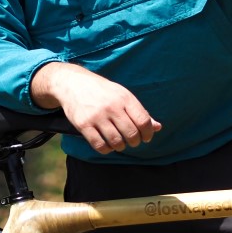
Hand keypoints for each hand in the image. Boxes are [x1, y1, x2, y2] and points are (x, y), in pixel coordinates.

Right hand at [31, 62, 161, 153]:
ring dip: (120, 146)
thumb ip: (140, 112)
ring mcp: (97, 116)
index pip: (143, 121)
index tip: (146, 138)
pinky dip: (106, 149)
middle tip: (132, 141)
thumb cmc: (103, 91)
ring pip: (116, 141)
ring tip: (119, 143)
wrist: (74, 83)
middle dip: (135, 142)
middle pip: (131, 134)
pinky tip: (107, 145)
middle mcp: (112, 106)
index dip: (148, 133)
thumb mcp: (123, 95)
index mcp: (125, 98)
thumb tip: (158, 127)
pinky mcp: (83, 124)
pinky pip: (99, 145)